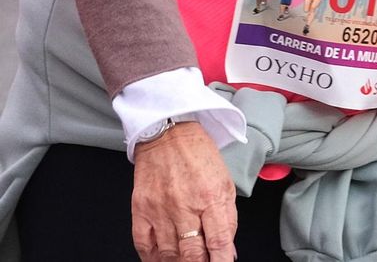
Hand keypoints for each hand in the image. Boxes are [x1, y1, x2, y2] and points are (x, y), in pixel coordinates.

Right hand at [131, 122, 237, 260]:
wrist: (168, 135)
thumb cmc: (200, 156)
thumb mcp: (225, 183)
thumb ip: (227, 219)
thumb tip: (228, 251)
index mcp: (211, 197)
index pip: (219, 241)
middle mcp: (184, 205)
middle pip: (192, 253)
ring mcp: (160, 209)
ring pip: (168, 253)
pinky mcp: (140, 210)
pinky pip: (144, 245)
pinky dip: (152, 259)